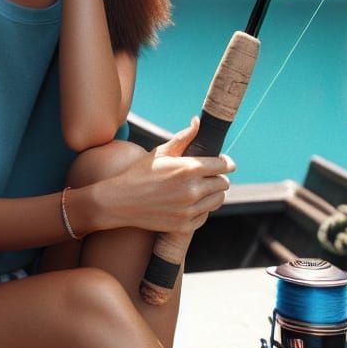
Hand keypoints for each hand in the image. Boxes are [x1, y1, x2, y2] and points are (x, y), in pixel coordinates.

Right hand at [101, 118, 235, 232]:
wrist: (121, 201)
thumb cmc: (140, 173)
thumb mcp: (161, 152)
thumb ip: (184, 137)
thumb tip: (198, 121)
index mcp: (189, 169)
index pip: (224, 165)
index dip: (225, 162)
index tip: (223, 162)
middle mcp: (193, 190)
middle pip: (224, 183)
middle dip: (218, 177)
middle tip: (207, 176)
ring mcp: (190, 210)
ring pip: (218, 200)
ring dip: (213, 193)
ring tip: (199, 189)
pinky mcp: (186, 225)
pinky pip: (205, 215)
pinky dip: (201, 209)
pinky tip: (188, 202)